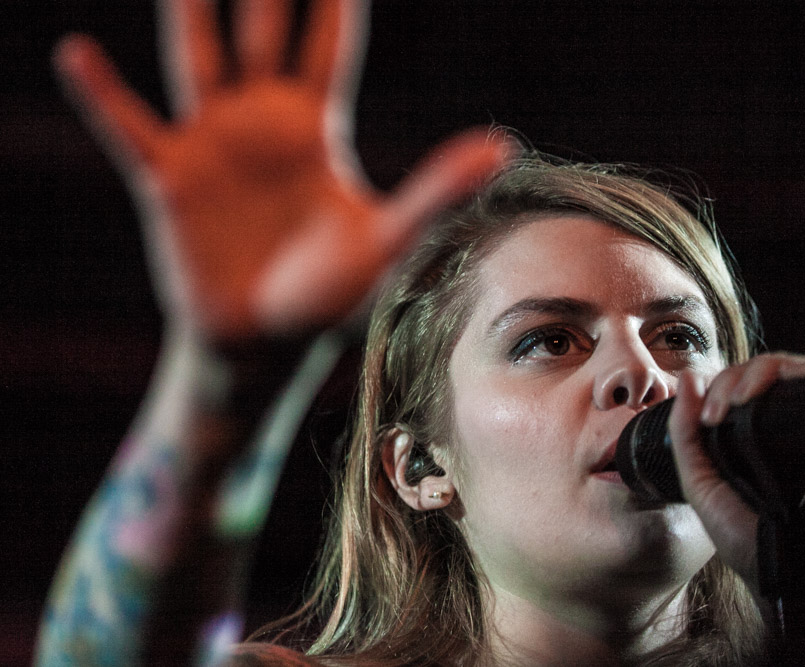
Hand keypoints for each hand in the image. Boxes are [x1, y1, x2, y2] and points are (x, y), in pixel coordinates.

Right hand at [53, 0, 511, 339]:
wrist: (266, 346)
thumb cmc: (331, 298)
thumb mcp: (387, 238)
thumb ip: (436, 188)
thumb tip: (502, 144)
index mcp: (316, 127)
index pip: (326, 42)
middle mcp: (262, 121)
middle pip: (259, 29)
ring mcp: (212, 144)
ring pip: (195, 56)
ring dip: (188, 10)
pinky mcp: (169, 180)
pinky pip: (129, 127)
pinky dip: (103, 95)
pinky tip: (78, 53)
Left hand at [668, 352, 804, 592]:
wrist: (779, 570)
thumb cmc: (741, 534)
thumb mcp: (699, 481)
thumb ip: (685, 432)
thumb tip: (690, 376)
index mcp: (751, 434)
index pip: (739, 385)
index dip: (720, 386)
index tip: (706, 418)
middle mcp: (783, 424)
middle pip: (761, 371)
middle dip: (734, 379)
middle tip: (717, 411)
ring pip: (788, 367)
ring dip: (758, 373)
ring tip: (739, 400)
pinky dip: (799, 371)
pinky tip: (771, 391)